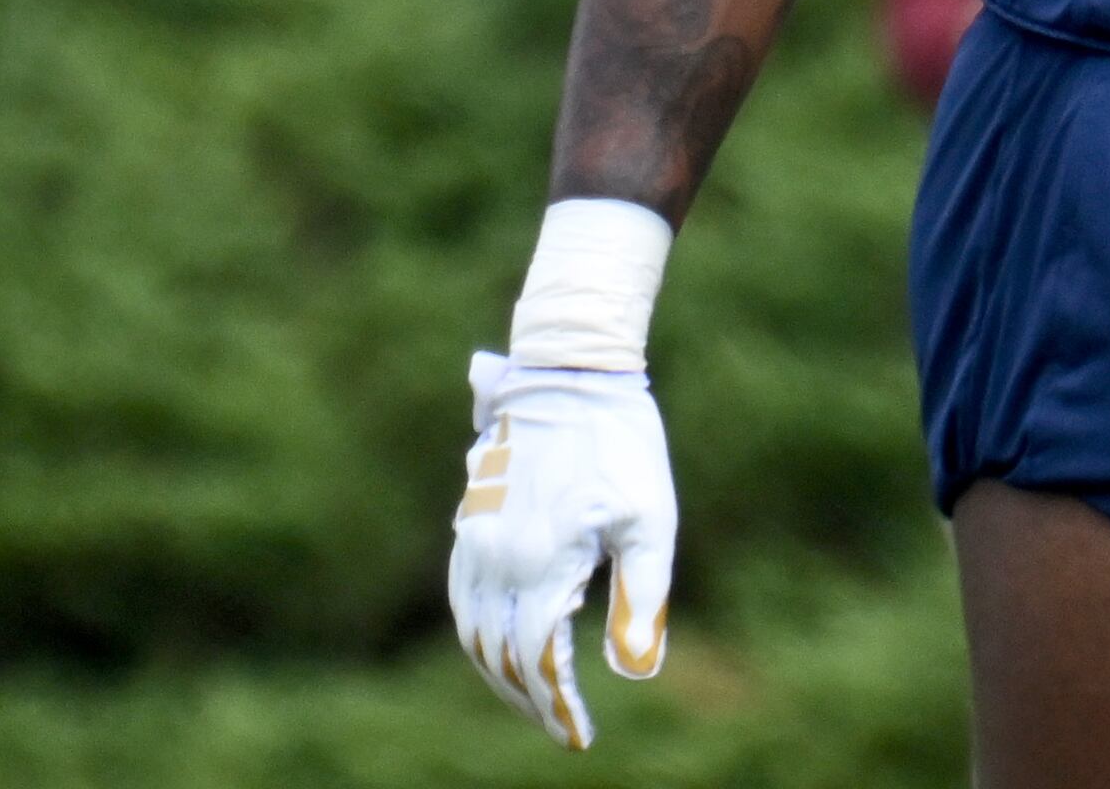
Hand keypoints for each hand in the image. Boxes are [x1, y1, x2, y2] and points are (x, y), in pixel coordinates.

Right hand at [449, 353, 677, 747]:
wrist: (570, 371)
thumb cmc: (622, 442)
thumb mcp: (649, 520)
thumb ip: (643, 598)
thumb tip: (636, 672)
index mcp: (540, 562)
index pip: (539, 660)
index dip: (557, 706)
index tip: (579, 737)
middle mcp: (496, 557)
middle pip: (498, 654)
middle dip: (528, 699)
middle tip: (560, 727)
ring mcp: (474, 537)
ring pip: (471, 629)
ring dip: (496, 671)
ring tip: (531, 698)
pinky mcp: (469, 517)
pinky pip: (459, 593)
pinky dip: (476, 632)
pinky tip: (498, 642)